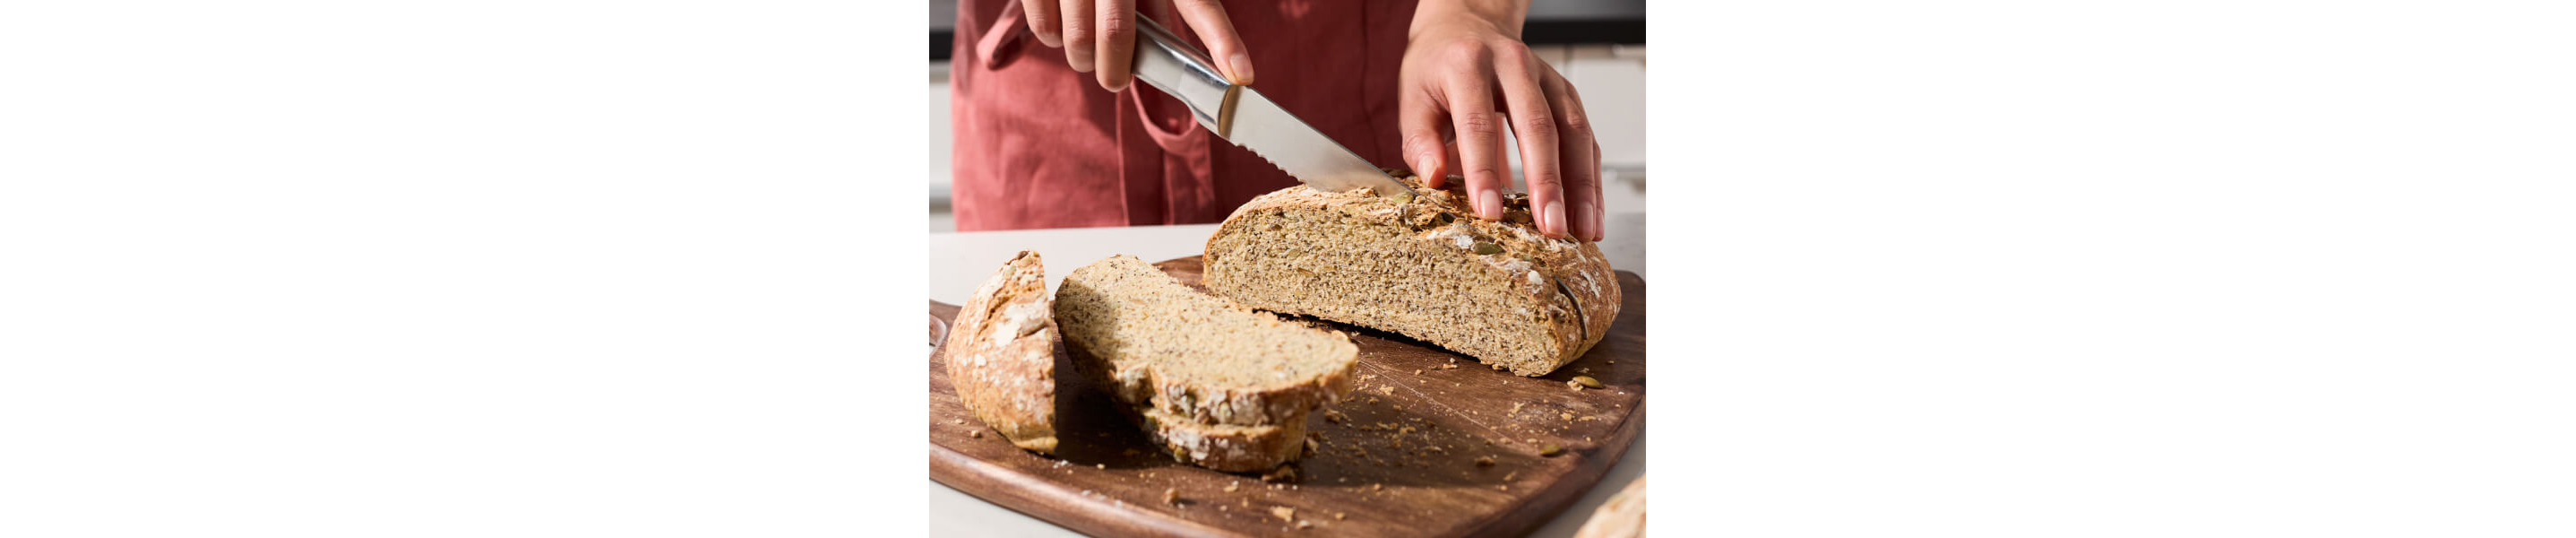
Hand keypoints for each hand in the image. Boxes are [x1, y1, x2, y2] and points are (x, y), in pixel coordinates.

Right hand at [1021, 0, 1254, 90]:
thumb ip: (1159, 6)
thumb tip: (1187, 59)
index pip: (1199, 3)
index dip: (1223, 40)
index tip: (1240, 76)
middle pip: (1117, 34)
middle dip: (1114, 71)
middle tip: (1115, 79)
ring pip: (1076, 39)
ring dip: (1082, 60)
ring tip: (1085, 53)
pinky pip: (1044, 27)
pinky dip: (1051, 39)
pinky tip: (1059, 28)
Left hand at [1398, 1, 1602, 240]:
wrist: (1467, 23)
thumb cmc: (1436, 67)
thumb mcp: (1412, 97)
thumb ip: (1419, 140)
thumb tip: (1434, 178)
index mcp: (1468, 65)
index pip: (1478, 123)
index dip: (1484, 171)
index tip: (1490, 212)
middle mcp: (1514, 65)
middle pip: (1537, 126)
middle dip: (1547, 183)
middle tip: (1550, 228)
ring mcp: (1547, 77)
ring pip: (1573, 131)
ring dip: (1582, 186)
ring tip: (1582, 230)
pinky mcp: (1566, 92)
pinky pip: (1585, 137)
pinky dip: (1591, 179)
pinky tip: (1590, 213)